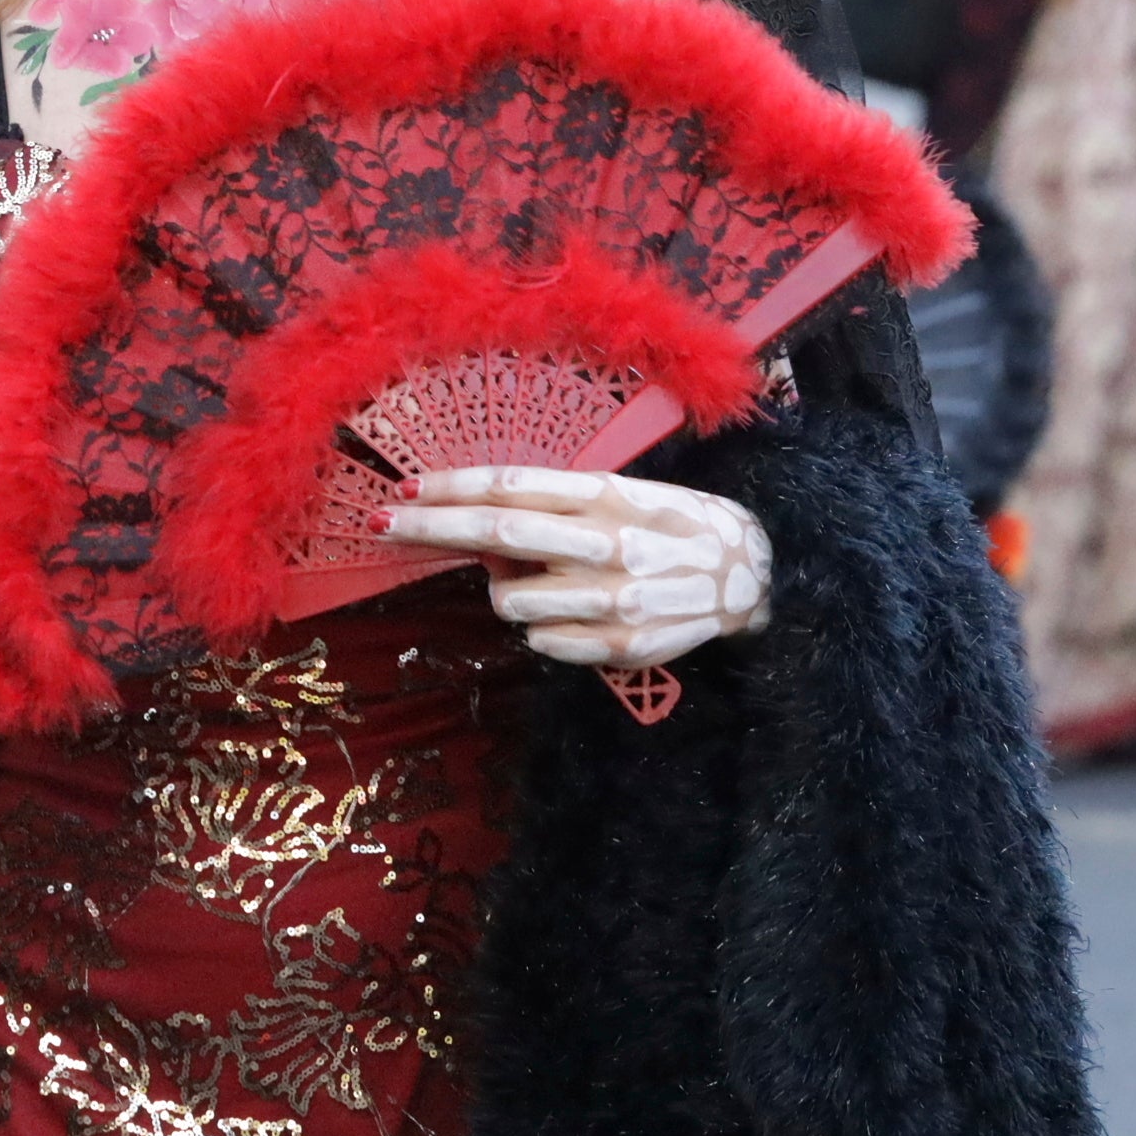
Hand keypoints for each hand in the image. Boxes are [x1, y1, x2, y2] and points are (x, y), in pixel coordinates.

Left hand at [385, 465, 770, 668]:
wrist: (753, 574)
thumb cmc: (671, 522)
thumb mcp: (621, 495)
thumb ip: (553, 507)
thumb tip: (474, 519)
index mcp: (607, 497)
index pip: (512, 488)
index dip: (450, 487)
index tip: (403, 487)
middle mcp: (608, 545)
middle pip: (497, 533)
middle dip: (429, 527)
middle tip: (381, 521)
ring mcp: (614, 600)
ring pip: (510, 601)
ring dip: (502, 590)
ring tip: (538, 581)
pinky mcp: (621, 648)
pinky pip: (542, 642)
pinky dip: (541, 628)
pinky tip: (571, 613)